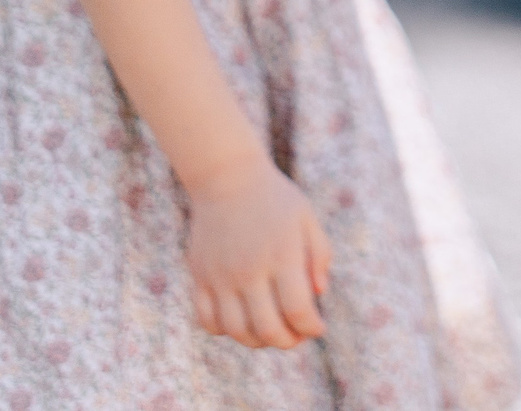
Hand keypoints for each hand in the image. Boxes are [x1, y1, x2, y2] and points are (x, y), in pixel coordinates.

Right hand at [184, 156, 331, 348]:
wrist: (228, 178)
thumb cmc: (276, 199)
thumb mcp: (308, 220)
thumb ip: (319, 256)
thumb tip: (320, 293)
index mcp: (282, 255)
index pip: (298, 309)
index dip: (311, 327)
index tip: (319, 328)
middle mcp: (249, 270)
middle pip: (267, 328)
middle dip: (288, 341)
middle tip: (298, 336)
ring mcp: (220, 276)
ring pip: (235, 330)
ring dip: (257, 341)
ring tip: (272, 333)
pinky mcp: (200, 277)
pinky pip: (207, 319)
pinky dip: (224, 331)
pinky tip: (241, 322)